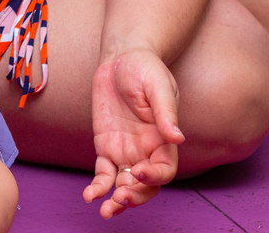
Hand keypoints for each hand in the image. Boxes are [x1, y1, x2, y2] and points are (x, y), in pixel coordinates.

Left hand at [81, 50, 183, 218]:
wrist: (121, 57)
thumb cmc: (145, 69)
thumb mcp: (158, 86)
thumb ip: (166, 113)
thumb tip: (178, 138)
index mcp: (163, 140)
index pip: (165, 169)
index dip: (154, 176)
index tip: (138, 171)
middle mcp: (146, 150)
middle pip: (146, 185)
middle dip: (136, 196)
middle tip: (120, 199)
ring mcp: (126, 150)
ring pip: (125, 184)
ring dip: (118, 201)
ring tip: (106, 210)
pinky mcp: (106, 145)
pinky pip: (104, 172)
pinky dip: (98, 186)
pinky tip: (90, 195)